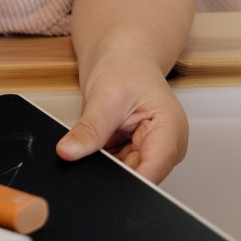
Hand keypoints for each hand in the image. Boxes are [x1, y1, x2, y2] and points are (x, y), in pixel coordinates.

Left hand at [55, 48, 187, 183]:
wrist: (122, 58)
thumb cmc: (125, 68)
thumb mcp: (104, 97)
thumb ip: (88, 130)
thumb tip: (69, 152)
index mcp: (170, 131)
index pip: (152, 173)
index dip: (126, 182)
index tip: (100, 177)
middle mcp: (166, 146)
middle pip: (137, 178)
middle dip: (111, 172)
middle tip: (95, 147)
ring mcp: (151, 152)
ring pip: (124, 178)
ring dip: (105, 166)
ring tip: (100, 137)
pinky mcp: (136, 155)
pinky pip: (115, 170)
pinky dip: (102, 161)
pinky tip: (99, 143)